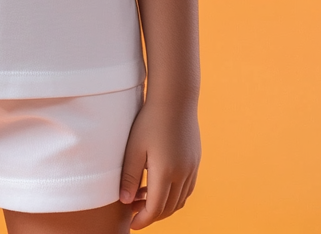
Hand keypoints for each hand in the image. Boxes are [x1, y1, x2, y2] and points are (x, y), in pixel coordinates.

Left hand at [119, 102, 199, 227]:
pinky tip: (159, 186)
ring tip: (142, 197)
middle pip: (168, 208)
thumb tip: (124, 201)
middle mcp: (182, 174)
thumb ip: (129, 176)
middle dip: (151, 214)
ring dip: (162, 205)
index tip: (131, 224)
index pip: (154, 209)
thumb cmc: (150, 121)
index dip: (142, 220)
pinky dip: (174, 195)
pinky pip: (186, 189)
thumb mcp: (134, 148)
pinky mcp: (195, 162)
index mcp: (165, 172)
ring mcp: (191, 168)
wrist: (175, 99)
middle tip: (133, 210)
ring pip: (179, 200)